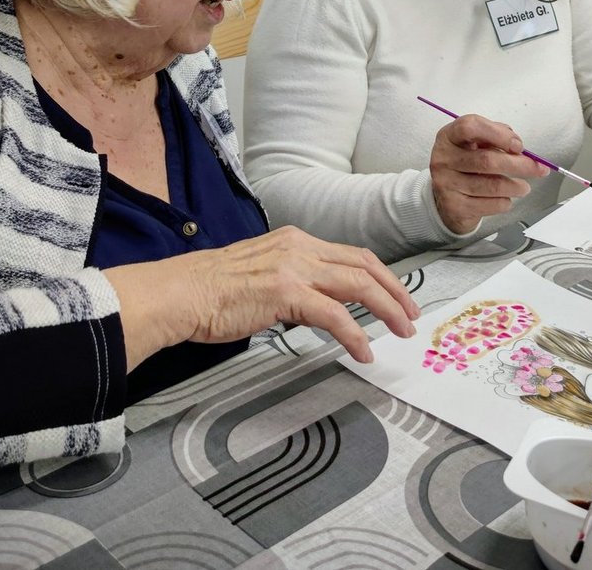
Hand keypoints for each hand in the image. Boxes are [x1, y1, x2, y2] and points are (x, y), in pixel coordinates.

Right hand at [106, 226, 419, 368]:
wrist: (181, 292)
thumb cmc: (212, 291)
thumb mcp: (262, 273)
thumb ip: (293, 282)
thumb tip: (317, 304)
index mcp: (295, 240)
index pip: (352, 254)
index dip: (382, 276)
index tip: (398, 295)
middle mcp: (299, 247)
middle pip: (364, 265)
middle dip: (395, 290)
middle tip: (411, 315)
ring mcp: (292, 267)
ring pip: (357, 284)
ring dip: (386, 309)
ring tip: (400, 331)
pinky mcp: (285, 291)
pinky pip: (334, 314)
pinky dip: (355, 333)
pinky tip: (363, 351)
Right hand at [428, 113, 549, 233]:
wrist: (447, 199)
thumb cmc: (467, 164)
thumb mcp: (476, 143)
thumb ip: (497, 136)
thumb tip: (517, 147)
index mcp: (449, 136)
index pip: (469, 127)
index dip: (498, 134)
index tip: (518, 145)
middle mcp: (443, 159)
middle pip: (487, 160)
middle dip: (519, 165)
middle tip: (537, 169)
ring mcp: (446, 184)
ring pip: (493, 185)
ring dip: (516, 187)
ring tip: (523, 187)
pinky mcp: (455, 207)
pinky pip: (491, 204)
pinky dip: (505, 202)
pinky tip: (504, 198)